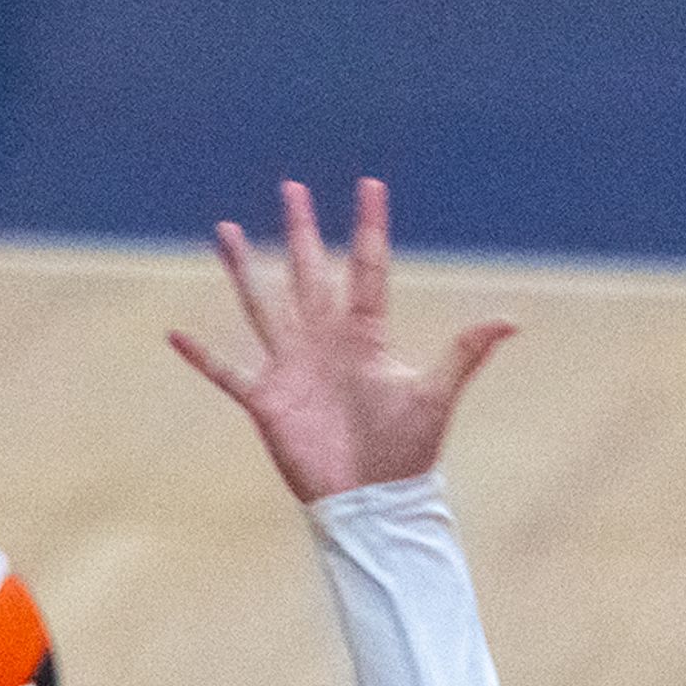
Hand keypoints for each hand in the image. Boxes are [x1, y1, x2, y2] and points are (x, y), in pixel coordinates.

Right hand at [173, 178, 515, 504]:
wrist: (370, 501)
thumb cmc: (406, 452)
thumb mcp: (436, 396)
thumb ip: (464, 354)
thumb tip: (511, 322)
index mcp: (364, 333)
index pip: (366, 267)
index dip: (369, 225)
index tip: (371, 184)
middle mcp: (325, 340)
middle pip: (307, 271)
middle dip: (300, 230)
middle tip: (292, 188)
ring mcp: (292, 367)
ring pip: (262, 304)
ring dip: (243, 269)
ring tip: (226, 231)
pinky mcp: (266, 401)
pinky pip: (226, 372)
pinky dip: (200, 356)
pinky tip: (174, 334)